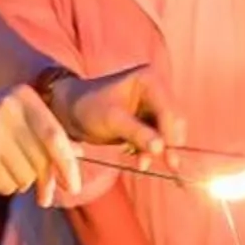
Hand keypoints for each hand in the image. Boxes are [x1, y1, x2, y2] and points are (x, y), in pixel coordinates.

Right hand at [0, 85, 83, 200]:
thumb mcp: (20, 120)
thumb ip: (49, 134)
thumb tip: (80, 155)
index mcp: (23, 97)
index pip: (55, 136)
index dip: (68, 165)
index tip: (75, 187)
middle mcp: (7, 110)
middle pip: (42, 161)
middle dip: (45, 182)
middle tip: (44, 195)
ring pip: (25, 177)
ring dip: (20, 182)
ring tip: (4, 166)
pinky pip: (6, 186)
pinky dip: (3, 186)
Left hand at [45, 63, 185, 158]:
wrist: (71, 111)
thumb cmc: (87, 108)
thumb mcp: (111, 120)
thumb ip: (137, 132)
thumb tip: (160, 148)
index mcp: (149, 79)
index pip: (169, 110)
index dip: (170, 134)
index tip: (169, 156)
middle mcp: (156, 89)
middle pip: (173, 121)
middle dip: (167, 143)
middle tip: (168, 165)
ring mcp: (153, 104)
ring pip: (167, 131)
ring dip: (158, 150)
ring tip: (142, 164)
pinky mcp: (147, 119)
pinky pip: (157, 137)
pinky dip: (150, 150)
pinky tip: (140, 160)